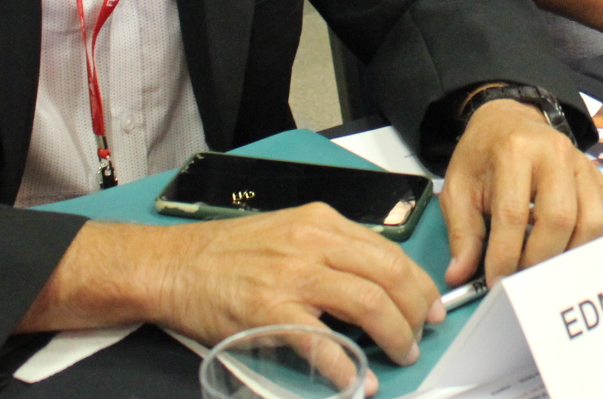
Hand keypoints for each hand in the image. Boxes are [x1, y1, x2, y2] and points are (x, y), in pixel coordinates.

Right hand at [149, 205, 442, 369]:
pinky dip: (347, 365)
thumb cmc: (226, 252)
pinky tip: (357, 379)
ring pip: (367, 304)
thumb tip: (375, 279)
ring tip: (399, 354)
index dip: (420, 283)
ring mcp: (291, 277)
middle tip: (422, 333)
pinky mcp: (269, 312)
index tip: (431, 304)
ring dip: (394, 335)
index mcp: (321, 222)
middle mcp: (312, 244)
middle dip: (416, 310)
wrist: (171, 265)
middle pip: (388, 275)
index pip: (390, 251)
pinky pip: (322, 341)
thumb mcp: (289, 231)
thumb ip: (331, 249)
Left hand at [442, 99, 602, 287]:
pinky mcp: (602, 178)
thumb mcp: (459, 188)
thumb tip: (459, 276)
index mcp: (515, 152)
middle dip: (540, 260)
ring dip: (572, 255)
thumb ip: (462, 232)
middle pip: (560, 219)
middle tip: (522, 278)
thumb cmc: (483, 156)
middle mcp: (556, 154)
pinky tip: (580, 253)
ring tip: (547, 268)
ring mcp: (585, 165)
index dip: (504, 256)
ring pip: (594, 221)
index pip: (514, 215)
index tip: (495, 282)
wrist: (509, 120)